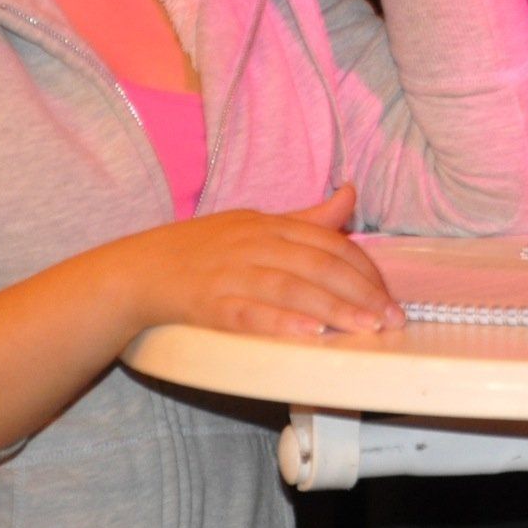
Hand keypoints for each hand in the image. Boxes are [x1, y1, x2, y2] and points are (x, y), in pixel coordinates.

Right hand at [108, 183, 402, 337]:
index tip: (390, 297)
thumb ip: (308, 218)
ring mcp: (231, 274)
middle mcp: (255, 245)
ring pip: (291, 289)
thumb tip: (350, 193)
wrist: (137, 270)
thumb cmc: (201, 249)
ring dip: (333, 309)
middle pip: (319, 266)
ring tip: (364, 327)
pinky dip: (280, 323)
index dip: (365, 270)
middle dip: (360, 293)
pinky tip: (308, 333)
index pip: (330, 244)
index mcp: (270, 225)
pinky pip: (249, 314)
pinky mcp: (207, 305)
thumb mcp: (255, 223)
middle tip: (390, 319)